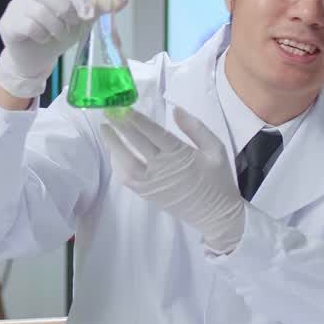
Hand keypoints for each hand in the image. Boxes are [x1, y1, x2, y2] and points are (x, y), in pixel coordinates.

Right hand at [0, 0, 126, 99]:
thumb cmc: (56, 34)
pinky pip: (28, 25)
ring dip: (55, 27)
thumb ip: (98, 8)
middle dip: (66, 12)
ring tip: (58, 35)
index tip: (87, 15)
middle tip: (71, 27)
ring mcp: (16, 6)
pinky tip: (43, 39)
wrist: (35, 57)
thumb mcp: (80, 21)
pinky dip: (41, 35)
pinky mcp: (9, 23)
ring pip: (39, 10)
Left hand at [99, 107, 245, 252]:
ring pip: (126, 162)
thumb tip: (175, 109)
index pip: (153, 132)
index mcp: (180, 154)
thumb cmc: (218, 179)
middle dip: (120, 126)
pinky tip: (114, 152)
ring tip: (105, 130)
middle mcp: (162, 168)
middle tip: (107, 111)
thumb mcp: (215, 148)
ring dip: (113, 145)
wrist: (217, 215)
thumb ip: (195, 127)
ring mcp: (152, 183)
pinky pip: (127, 178)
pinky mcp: (148, 194)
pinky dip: (118, 164)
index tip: (124, 107)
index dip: (136, 119)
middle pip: (136, 143)